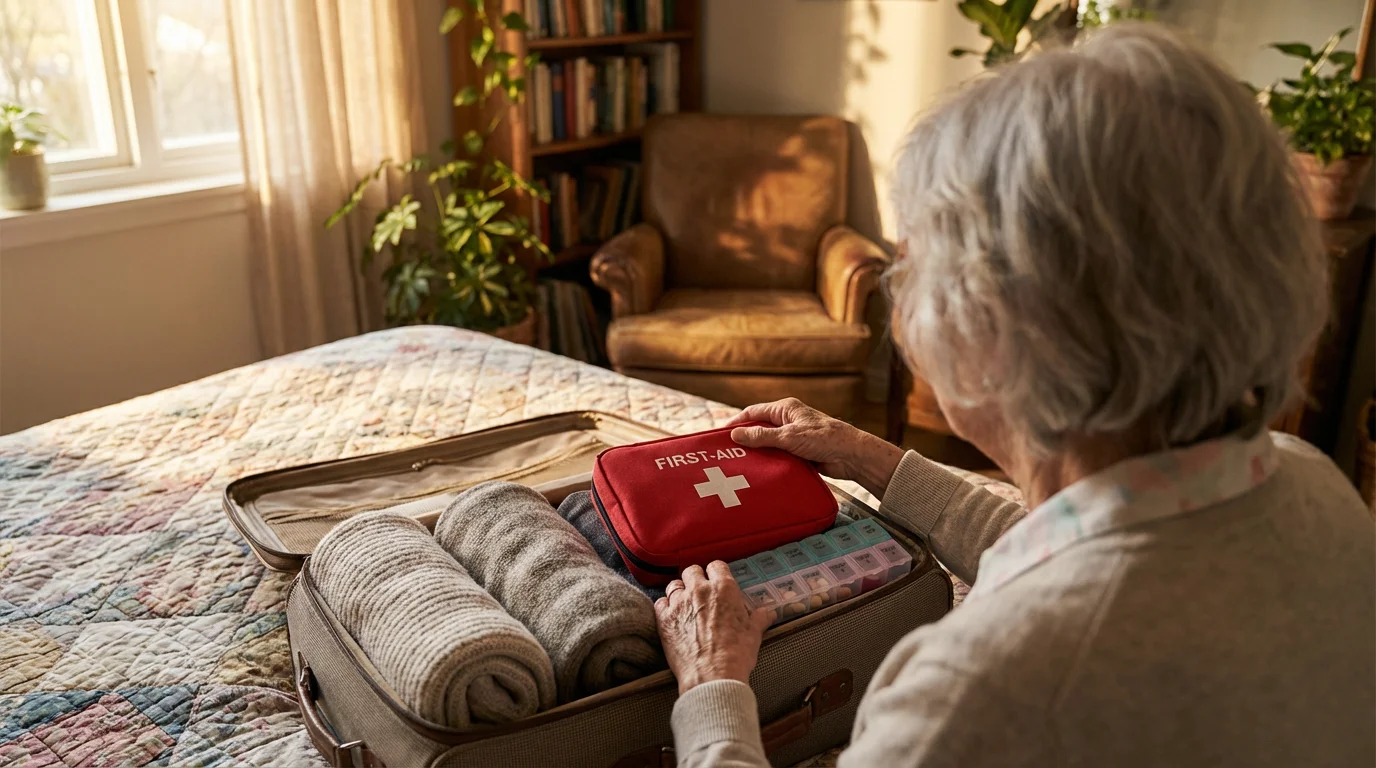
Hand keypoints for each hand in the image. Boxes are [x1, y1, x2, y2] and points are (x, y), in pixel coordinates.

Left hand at [655, 562, 773, 695]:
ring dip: (679, 591)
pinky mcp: (664, 619)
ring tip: (685, 603)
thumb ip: (759, 618)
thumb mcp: (754, 634)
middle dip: (696, 579)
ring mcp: (679, 603)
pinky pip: (659, 603)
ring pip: (674, 585)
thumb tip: (768, 613)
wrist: (712, 676)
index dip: (717, 574)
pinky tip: (671, 615)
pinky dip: (665, 607)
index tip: (718, 582)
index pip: (716, 566)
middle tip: (701, 593)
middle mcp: (699, 590)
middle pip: (692, 571)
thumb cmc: (736, 654)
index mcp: (724, 589)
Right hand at [725, 398, 903, 496]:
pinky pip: (777, 457)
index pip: (753, 413)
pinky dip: (768, 463)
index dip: (736, 422)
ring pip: (767, 445)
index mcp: (785, 409)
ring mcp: (792, 438)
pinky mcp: (798, 453)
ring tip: (738, 466)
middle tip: (726, 453)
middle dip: (743, 440)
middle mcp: (787, 421)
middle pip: (758, 429)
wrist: (851, 456)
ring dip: (756, 454)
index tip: (719, 435)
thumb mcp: (789, 436)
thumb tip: (735, 434)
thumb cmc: (824, 439)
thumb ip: (762, 436)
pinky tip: (758, 473)